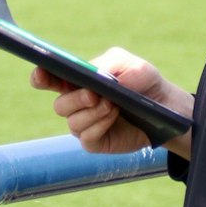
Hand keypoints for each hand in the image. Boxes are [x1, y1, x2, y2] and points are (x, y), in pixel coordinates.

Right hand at [30, 47, 194, 156]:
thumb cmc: (143, 81)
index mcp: (77, 81)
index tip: (41, 75)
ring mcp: (84, 124)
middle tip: (94, 94)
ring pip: (72, 122)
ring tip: (112, 104)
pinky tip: (113, 115)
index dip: (40, 77)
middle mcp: (76, 103)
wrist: (165, 106)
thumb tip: (92, 75)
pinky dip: (99, 125)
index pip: (49, 79)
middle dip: (75, 99)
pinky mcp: (95, 142)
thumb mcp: (130, 65)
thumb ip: (109, 65)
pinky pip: (86, 137)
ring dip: (92, 113)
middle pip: (59, 105)